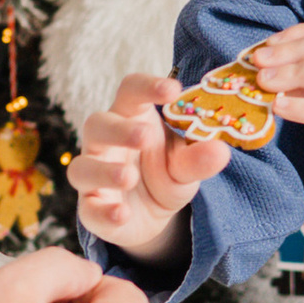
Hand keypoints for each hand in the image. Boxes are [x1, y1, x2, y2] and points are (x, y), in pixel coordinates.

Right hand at [69, 72, 227, 266]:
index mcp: (131, 117)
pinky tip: (122, 214)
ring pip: (83, 167)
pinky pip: (90, 209)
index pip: (130, 91)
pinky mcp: (92, 208)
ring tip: (130, 177)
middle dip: (118, 130)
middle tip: (145, 136)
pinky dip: (103, 212)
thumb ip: (198, 158)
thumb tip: (220, 151)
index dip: (147, 86)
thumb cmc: (165, 173)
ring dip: (105, 171)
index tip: (172, 89)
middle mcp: (105, 142)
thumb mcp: (185, 165)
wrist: (153, 216)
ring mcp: (94, 174)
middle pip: (97, 123)